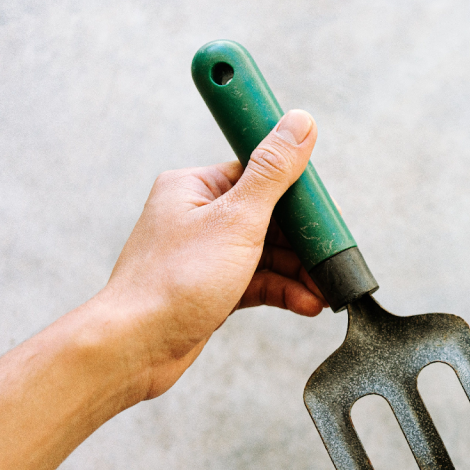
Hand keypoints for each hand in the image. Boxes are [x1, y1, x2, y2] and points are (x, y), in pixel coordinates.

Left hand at [98, 109, 323, 399]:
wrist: (137, 347)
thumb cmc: (175, 281)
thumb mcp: (238, 220)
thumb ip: (274, 172)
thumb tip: (299, 122)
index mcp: (195, 187)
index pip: (259, 173)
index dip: (298, 193)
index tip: (327, 211)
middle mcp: (196, 216)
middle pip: (269, 217)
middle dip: (304, 243)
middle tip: (333, 258)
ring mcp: (205, 254)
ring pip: (267, 253)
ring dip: (299, 272)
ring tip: (325, 290)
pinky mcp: (211, 287)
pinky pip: (257, 280)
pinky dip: (283, 290)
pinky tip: (306, 303)